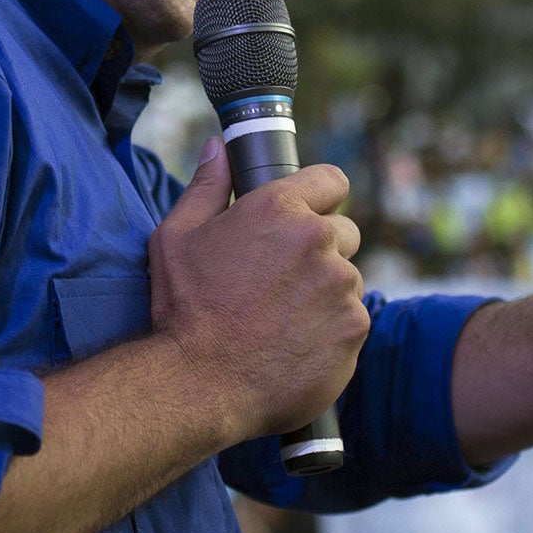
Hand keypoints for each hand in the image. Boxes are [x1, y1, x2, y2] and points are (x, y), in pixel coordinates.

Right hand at [146, 141, 367, 442]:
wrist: (200, 384)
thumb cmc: (184, 310)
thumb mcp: (177, 237)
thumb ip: (206, 187)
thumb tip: (218, 148)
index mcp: (280, 209)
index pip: (332, 180)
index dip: (321, 198)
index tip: (308, 217)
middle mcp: (319, 241)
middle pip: (345, 233)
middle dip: (322, 251)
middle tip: (283, 282)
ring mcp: (342, 286)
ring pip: (348, 281)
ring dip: (326, 294)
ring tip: (283, 321)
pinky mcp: (355, 328)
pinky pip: (353, 320)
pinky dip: (333, 332)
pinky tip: (297, 346)